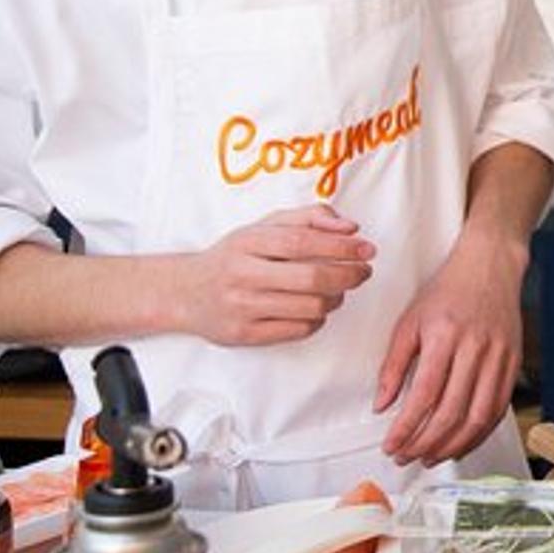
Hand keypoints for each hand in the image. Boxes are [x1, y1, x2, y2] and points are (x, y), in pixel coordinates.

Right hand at [177, 205, 374, 345]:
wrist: (186, 293)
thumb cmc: (235, 256)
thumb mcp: (264, 227)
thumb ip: (309, 218)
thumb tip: (350, 227)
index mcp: (247, 242)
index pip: (302, 242)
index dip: (341, 247)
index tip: (367, 249)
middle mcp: (242, 275)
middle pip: (311, 279)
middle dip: (348, 275)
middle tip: (363, 271)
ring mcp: (242, 308)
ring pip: (311, 307)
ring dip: (336, 298)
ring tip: (337, 290)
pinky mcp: (245, 335)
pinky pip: (300, 330)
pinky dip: (318, 319)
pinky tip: (314, 308)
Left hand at [375, 222, 526, 465]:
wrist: (490, 266)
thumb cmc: (449, 290)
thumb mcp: (409, 321)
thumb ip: (393, 365)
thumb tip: (382, 404)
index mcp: (444, 336)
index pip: (423, 396)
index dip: (406, 429)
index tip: (391, 445)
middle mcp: (474, 348)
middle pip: (451, 412)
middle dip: (425, 443)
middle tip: (407, 456)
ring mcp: (498, 357)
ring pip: (478, 417)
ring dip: (453, 445)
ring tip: (431, 456)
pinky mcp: (513, 363)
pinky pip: (498, 408)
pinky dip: (479, 433)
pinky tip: (461, 442)